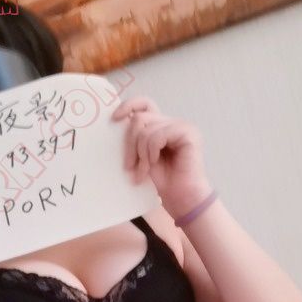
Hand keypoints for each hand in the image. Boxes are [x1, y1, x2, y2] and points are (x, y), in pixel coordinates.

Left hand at [111, 96, 211, 219]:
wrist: (180, 197)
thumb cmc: (162, 180)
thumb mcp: (141, 156)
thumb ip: (134, 138)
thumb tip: (116, 120)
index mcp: (161, 125)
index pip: (144, 103)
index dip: (128, 106)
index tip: (114, 119)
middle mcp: (172, 122)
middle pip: (140, 118)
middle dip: (130, 144)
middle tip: (129, 166)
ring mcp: (182, 126)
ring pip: (146, 130)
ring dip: (141, 154)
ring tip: (144, 170)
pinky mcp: (188, 133)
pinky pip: (158, 136)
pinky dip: (152, 152)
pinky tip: (155, 163)